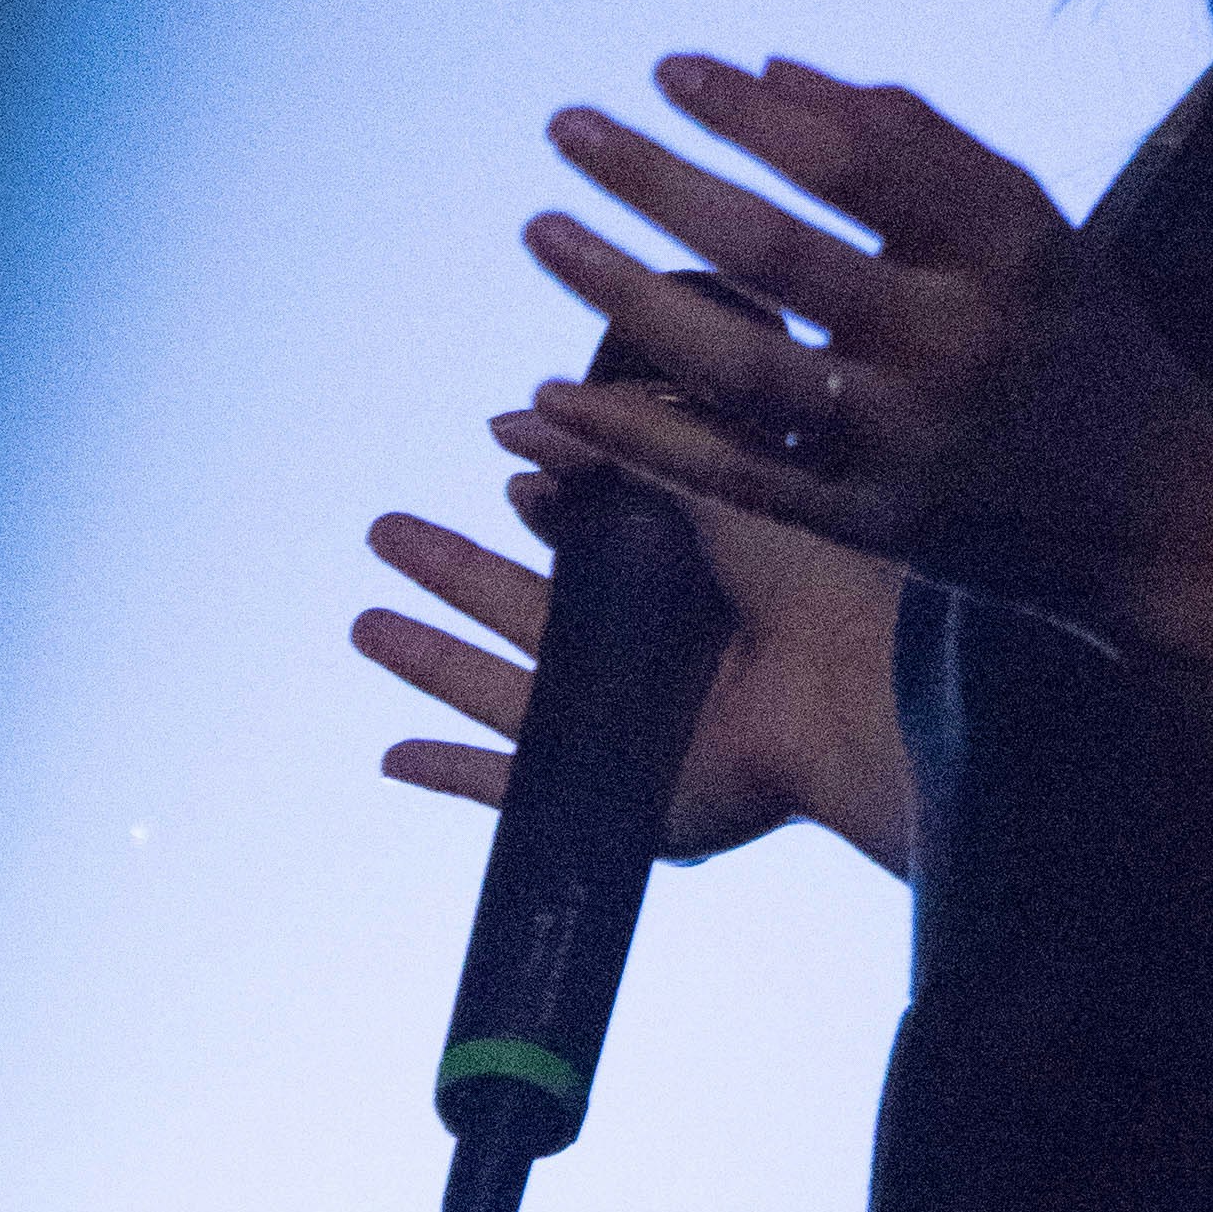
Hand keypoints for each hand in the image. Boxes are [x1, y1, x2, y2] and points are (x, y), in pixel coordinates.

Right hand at [354, 467, 913, 878]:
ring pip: (505, 689)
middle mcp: (660, 657)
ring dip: (430, 658)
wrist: (850, 697)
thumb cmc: (815, 580)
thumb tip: (513, 415)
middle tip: (383, 532)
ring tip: (363, 623)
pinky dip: (452, 776)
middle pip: (529, 609)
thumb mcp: (710, 474)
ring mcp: (636, 729)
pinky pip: (518, 788)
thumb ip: (617, 438)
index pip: (596, 543)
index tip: (514, 475)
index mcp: (696, 585)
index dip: (548, 509)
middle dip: (453, 572)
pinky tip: (391, 756)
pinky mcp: (620, 796)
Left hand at [494, 52, 1212, 640]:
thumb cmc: (1071, 332)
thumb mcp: (1027, 219)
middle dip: (659, 181)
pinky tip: (553, 393)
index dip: (749, 113)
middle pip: (779, 251)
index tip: (666, 68)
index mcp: (1005, 249)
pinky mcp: (871, 524)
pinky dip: (638, 436)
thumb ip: (912, 142)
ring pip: (739, 366)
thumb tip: (763, 75)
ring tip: (540, 227)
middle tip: (567, 126)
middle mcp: (956, 345)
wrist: (1158, 509)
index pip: (859, 160)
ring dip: (624, 294)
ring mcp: (908, 444)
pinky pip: (732, 474)